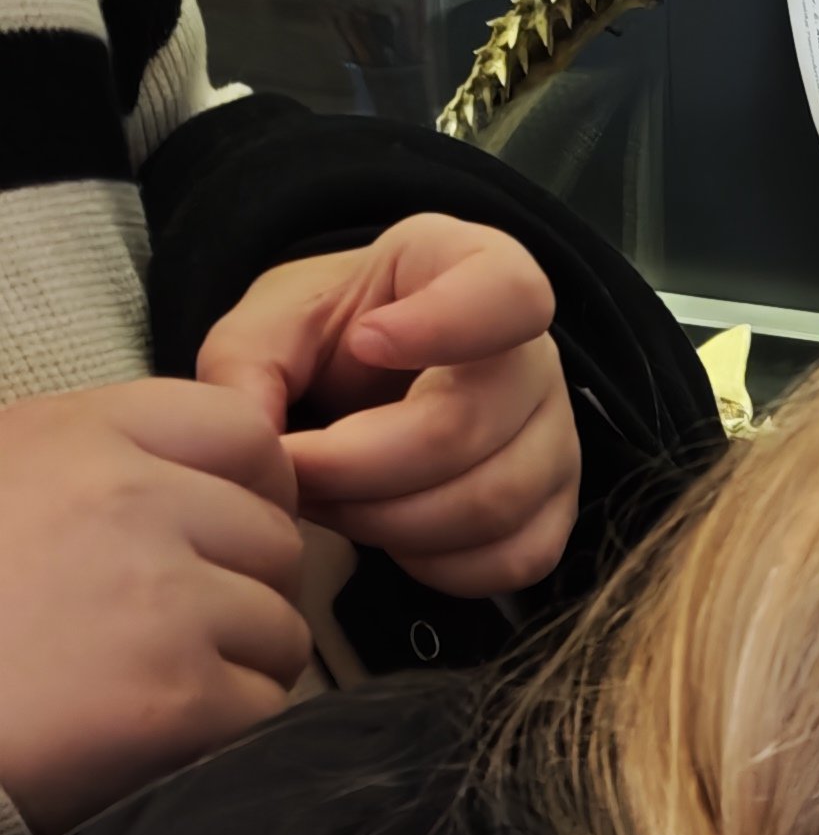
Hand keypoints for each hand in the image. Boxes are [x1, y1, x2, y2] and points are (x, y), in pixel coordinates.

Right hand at [0, 381, 309, 834]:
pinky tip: (157, 730)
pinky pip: (265, 706)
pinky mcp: (183, 696)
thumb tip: (211, 483)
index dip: (257, 491)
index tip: (228, 535)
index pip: (245, 432)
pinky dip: (226, 729)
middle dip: (250, 591)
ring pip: (284, 629)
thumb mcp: (9, 479)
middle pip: (278, 539)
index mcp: (83, 436)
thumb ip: (106, 461)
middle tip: (188, 630)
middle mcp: (131, 502)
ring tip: (162, 680)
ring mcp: (164, 600)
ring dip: (244, 665)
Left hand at [196, 214, 579, 598]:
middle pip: (467, 427)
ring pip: (490, 505)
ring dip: (389, 522)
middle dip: (360, 466)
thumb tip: (254, 445)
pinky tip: (391, 537)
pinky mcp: (555, 512)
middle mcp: (535, 358)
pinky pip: (514, 561)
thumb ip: (246, 365)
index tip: (366, 343)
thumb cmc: (335, 337)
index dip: (443, 325)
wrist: (374, 383)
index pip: (509, 292)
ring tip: (331, 503)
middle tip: (295, 472)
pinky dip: (438, 564)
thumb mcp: (277, 320)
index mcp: (474, 270)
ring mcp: (556, 441)